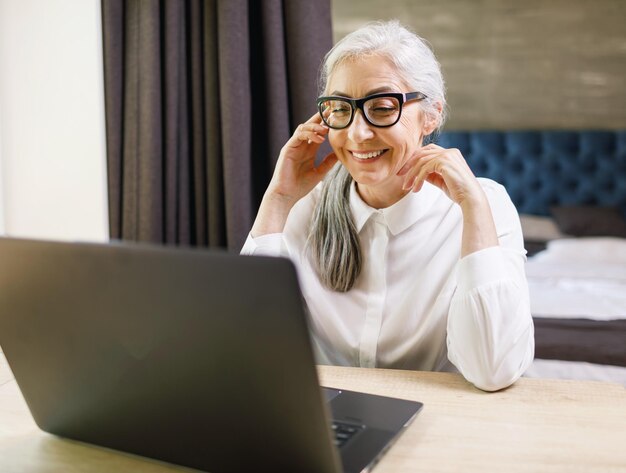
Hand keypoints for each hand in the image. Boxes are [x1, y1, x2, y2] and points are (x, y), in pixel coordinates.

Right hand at [250, 113, 337, 236]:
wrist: (286, 195)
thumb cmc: (300, 186)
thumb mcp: (319, 172)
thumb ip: (328, 162)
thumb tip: (340, 154)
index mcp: (308, 150)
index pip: (317, 133)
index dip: (326, 124)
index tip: (337, 118)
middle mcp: (300, 146)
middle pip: (310, 126)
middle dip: (320, 118)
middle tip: (332, 112)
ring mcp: (293, 146)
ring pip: (303, 128)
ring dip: (316, 126)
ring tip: (327, 129)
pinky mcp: (287, 149)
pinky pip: (298, 136)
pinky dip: (309, 134)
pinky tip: (319, 139)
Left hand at [398, 144, 498, 255]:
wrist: (470, 198)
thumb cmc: (458, 191)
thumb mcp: (440, 180)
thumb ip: (430, 173)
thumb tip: (416, 172)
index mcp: (450, 153)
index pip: (427, 151)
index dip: (414, 159)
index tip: (405, 171)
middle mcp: (450, 151)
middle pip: (422, 153)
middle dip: (409, 164)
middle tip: (399, 175)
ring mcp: (448, 155)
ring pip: (421, 161)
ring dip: (412, 175)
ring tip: (407, 187)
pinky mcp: (444, 162)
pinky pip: (424, 168)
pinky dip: (418, 179)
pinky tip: (416, 189)